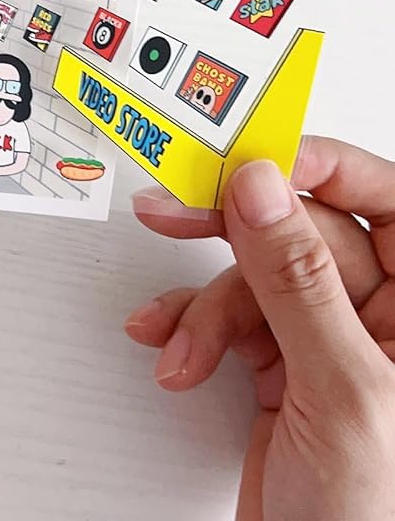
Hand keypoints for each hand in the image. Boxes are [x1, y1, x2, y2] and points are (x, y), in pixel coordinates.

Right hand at [125, 140, 394, 519]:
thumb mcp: (343, 391)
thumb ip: (298, 282)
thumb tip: (261, 191)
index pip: (384, 200)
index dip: (320, 166)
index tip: (253, 156)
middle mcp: (383, 319)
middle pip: (298, 232)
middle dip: (229, 234)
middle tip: (173, 211)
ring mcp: (329, 343)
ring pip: (253, 276)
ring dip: (203, 307)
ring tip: (178, 340)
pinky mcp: (284, 367)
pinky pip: (230, 318)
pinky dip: (193, 331)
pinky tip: (175, 352)